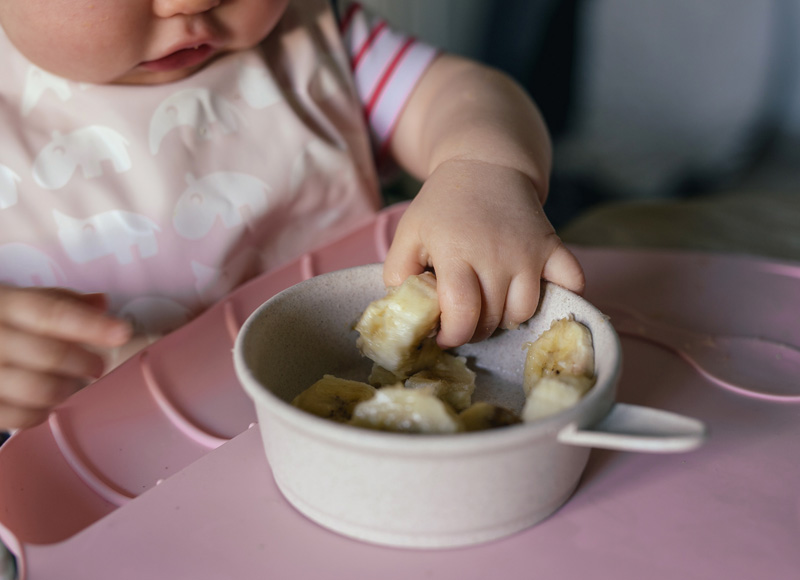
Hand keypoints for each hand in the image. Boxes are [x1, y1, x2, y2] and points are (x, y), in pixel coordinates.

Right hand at [0, 286, 131, 429]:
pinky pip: (17, 417)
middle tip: (96, 366)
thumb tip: (102, 303)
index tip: (122, 332)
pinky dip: (40, 413)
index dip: (90, 325)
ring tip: (69, 384)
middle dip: (84, 363)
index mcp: (3, 303)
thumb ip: (59, 301)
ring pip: (36, 390)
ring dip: (64, 389)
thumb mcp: (17, 300)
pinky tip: (44, 404)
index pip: (51, 313)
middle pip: (48, 354)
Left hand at [384, 159, 584, 347]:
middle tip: (463, 318)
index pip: (462, 314)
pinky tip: (537, 293)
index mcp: (457, 252)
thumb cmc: (442, 205)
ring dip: (506, 318)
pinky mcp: (553, 246)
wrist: (485, 164)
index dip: (451, 335)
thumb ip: (397, 273)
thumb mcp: (408, 233)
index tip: (443, 336)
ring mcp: (529, 251)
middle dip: (474, 330)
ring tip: (490, 304)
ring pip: (525, 312)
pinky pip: (572, 282)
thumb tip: (407, 312)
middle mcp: (497, 255)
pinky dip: (562, 295)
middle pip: (492, 319)